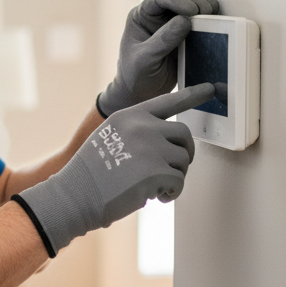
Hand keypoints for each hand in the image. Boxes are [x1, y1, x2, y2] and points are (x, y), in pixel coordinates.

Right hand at [15, 83, 214, 254]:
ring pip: (183, 159)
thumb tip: (168, 140)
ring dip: (174, 175)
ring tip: (154, 186)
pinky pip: (179, 181)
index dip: (192, 95)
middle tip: (171, 168)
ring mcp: (150, 148)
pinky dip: (171, 192)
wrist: (75, 195)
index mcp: (130, 116)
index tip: (210, 89)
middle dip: (183, 152)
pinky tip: (154, 196)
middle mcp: (142, 127)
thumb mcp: (108, 138)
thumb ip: (135, 131)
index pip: (168, 101)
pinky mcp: (157, 171)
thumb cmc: (90, 173)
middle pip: (183, 134)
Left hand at [98, 0, 218, 115]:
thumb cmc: (135, 76)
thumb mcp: (145, 60)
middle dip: (195, 1)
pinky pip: (201, 21)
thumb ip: (162, 40)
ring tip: (213, 18)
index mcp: (141, 16)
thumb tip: (184, 20)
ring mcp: (173, 23)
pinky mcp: (187, 34)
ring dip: (205, 8)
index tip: (191, 11)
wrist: (142, 92)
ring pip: (193, 4)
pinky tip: (215, 26)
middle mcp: (157, 15)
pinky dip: (210, 20)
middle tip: (206, 13)